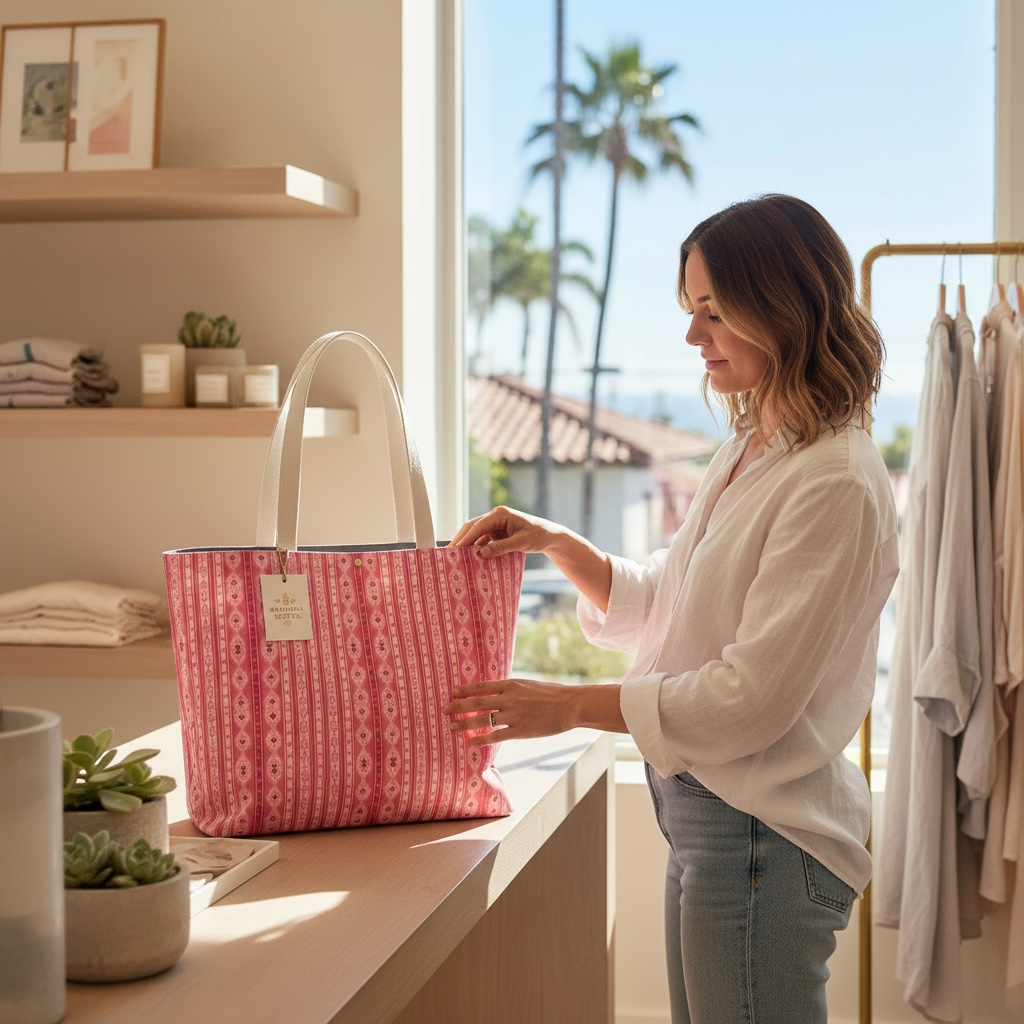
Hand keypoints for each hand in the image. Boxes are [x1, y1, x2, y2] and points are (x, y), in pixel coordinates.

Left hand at [444, 678, 626, 745]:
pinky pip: (496, 736)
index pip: (482, 686)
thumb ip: (512, 689)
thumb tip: (496, 693)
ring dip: (464, 724)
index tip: (452, 692)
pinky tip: (471, 743)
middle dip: (458, 707)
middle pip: (477, 703)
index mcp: (511, 684)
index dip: (465, 690)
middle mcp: (509, 699)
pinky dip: (481, 740)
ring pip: (482, 720)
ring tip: (451, 727)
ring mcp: (514, 715)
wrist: (570, 705)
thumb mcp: (529, 685)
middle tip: (444, 709)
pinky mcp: (520, 730)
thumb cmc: (552, 693)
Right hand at [449, 506, 562, 558]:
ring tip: (455, 557)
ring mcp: (495, 524)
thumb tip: (481, 553)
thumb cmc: (538, 536)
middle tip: (448, 553)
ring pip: (476, 533)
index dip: (466, 537)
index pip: (478, 525)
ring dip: (467, 544)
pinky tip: (470, 557)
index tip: (455, 549)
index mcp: (500, 514)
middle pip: (472, 527)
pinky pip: (482, 539)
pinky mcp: (497, 532)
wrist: (549, 536)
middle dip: (461, 539)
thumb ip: (501, 547)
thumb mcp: (520, 543)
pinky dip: (476, 547)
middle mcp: (495, 516)